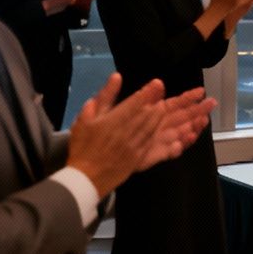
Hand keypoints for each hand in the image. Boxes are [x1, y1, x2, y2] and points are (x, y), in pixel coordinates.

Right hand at [66, 75, 167, 195]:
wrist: (85, 177)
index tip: (158, 83)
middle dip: (160, 102)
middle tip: (169, 94)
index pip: (134, 103)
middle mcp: (126, 131)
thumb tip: (116, 77)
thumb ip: (104, 97)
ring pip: (153, 127)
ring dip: (162, 116)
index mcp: (113, 121)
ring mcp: (134, 145)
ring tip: (169, 106)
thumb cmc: (83, 146)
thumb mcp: (85, 118)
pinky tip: (167, 126)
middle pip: (147, 114)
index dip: (148, 93)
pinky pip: (154, 142)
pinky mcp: (139, 156)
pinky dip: (162, 133)